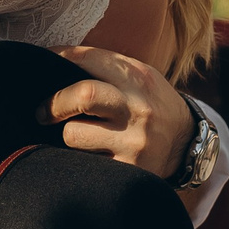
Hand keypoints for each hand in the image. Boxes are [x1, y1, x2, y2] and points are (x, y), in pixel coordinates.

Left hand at [48, 45, 193, 181]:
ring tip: (76, 135)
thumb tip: (55, 64)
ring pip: (74, 134)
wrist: (186, 145)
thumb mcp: (140, 78)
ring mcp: (134, 142)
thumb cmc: (152, 105)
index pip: (88, 59)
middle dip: (54, 102)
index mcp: (138, 78)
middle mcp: (138, 108)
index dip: (57, 58)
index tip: (42, 64)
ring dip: (66, 134)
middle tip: (43, 111)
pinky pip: (83, 163)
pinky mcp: (128, 170)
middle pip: (83, 96)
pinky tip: (87, 154)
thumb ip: (106, 70)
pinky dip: (78, 158)